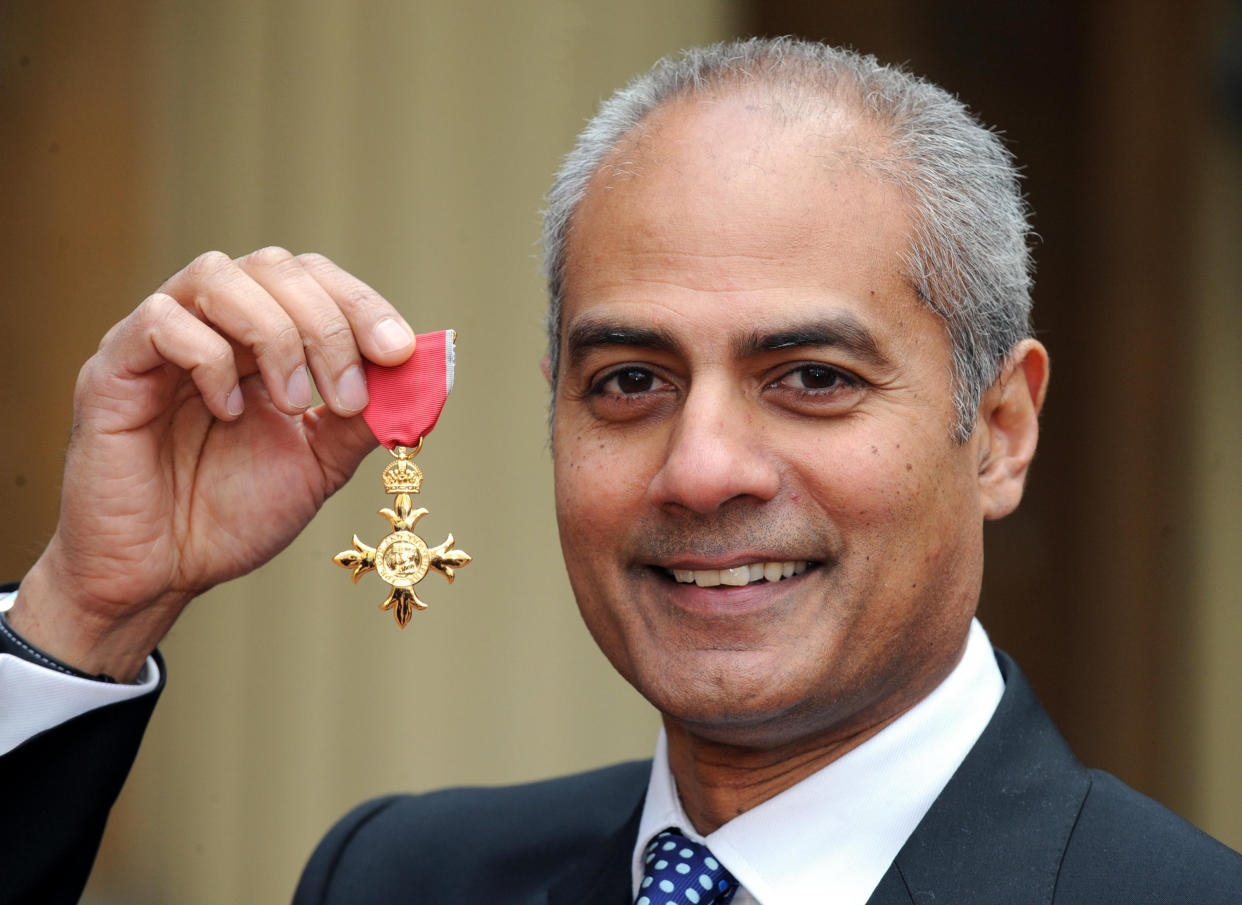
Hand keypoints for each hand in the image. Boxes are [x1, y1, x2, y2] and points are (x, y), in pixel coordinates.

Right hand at [10, 248, 416, 679]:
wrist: (160, 574)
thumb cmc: (230, 515)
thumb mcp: (319, 464)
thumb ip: (365, 419)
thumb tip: (427, 377)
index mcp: (261, 339)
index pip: (315, 280)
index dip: (362, 305)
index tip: (400, 352)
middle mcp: (211, 325)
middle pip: (275, 267)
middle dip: (329, 324)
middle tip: (347, 394)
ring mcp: (158, 341)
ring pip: (218, 276)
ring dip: (276, 335)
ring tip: (294, 404)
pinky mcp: (112, 368)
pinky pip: (161, 322)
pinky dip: (210, 359)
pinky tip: (230, 411)